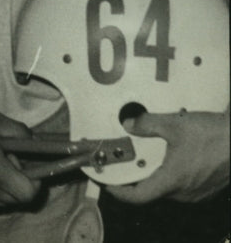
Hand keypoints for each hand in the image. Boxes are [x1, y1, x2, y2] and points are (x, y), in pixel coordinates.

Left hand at [105, 109, 229, 203]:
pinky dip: (169, 176)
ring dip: (153, 177)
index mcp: (172, 181)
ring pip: (167, 189)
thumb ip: (147, 124)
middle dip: (135, 180)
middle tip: (123, 165)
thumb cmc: (212, 135)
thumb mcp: (173, 124)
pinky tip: (168, 158)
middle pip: (151, 192)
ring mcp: (197, 193)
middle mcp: (184, 192)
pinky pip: (181, 187)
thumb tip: (128, 123)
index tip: (109, 184)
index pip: (139, 197)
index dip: (120, 193)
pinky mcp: (206, 188)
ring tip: (143, 159)